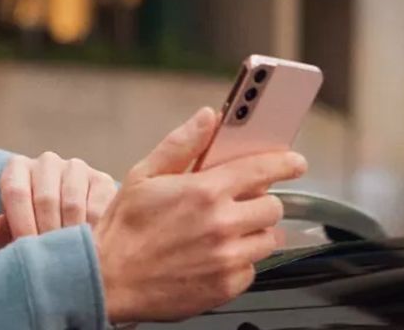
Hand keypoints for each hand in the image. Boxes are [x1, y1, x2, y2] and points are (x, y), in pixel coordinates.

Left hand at [0, 152, 116, 248]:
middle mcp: (46, 162)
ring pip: (72, 203)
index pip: (16, 191)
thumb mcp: (12, 232)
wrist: (72, 229)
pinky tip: (90, 250)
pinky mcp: (103, 180)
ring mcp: (77, 168)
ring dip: (69, 235)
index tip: (27, 249)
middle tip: (49, 261)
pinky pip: (98, 207)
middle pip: (45, 199)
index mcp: (17, 168)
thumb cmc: (32, 230)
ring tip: (68, 259)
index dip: (20, 224)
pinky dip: (93, 231)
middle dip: (46, 233)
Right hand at [93, 108, 307, 323]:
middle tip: (238, 205)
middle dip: (261, 203)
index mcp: (204, 192)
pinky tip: (214, 257)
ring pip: (268, 239)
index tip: (294, 163)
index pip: (263, 170)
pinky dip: (240, 262)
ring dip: (254, 233)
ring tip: (224, 234)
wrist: (108, 280)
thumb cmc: (123, 230)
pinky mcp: (227, 286)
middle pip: (273, 207)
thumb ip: (181, 144)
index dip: (285, 163)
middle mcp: (221, 224)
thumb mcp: (143, 176)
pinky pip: (252, 269)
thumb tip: (207, 118)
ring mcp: (227, 258)